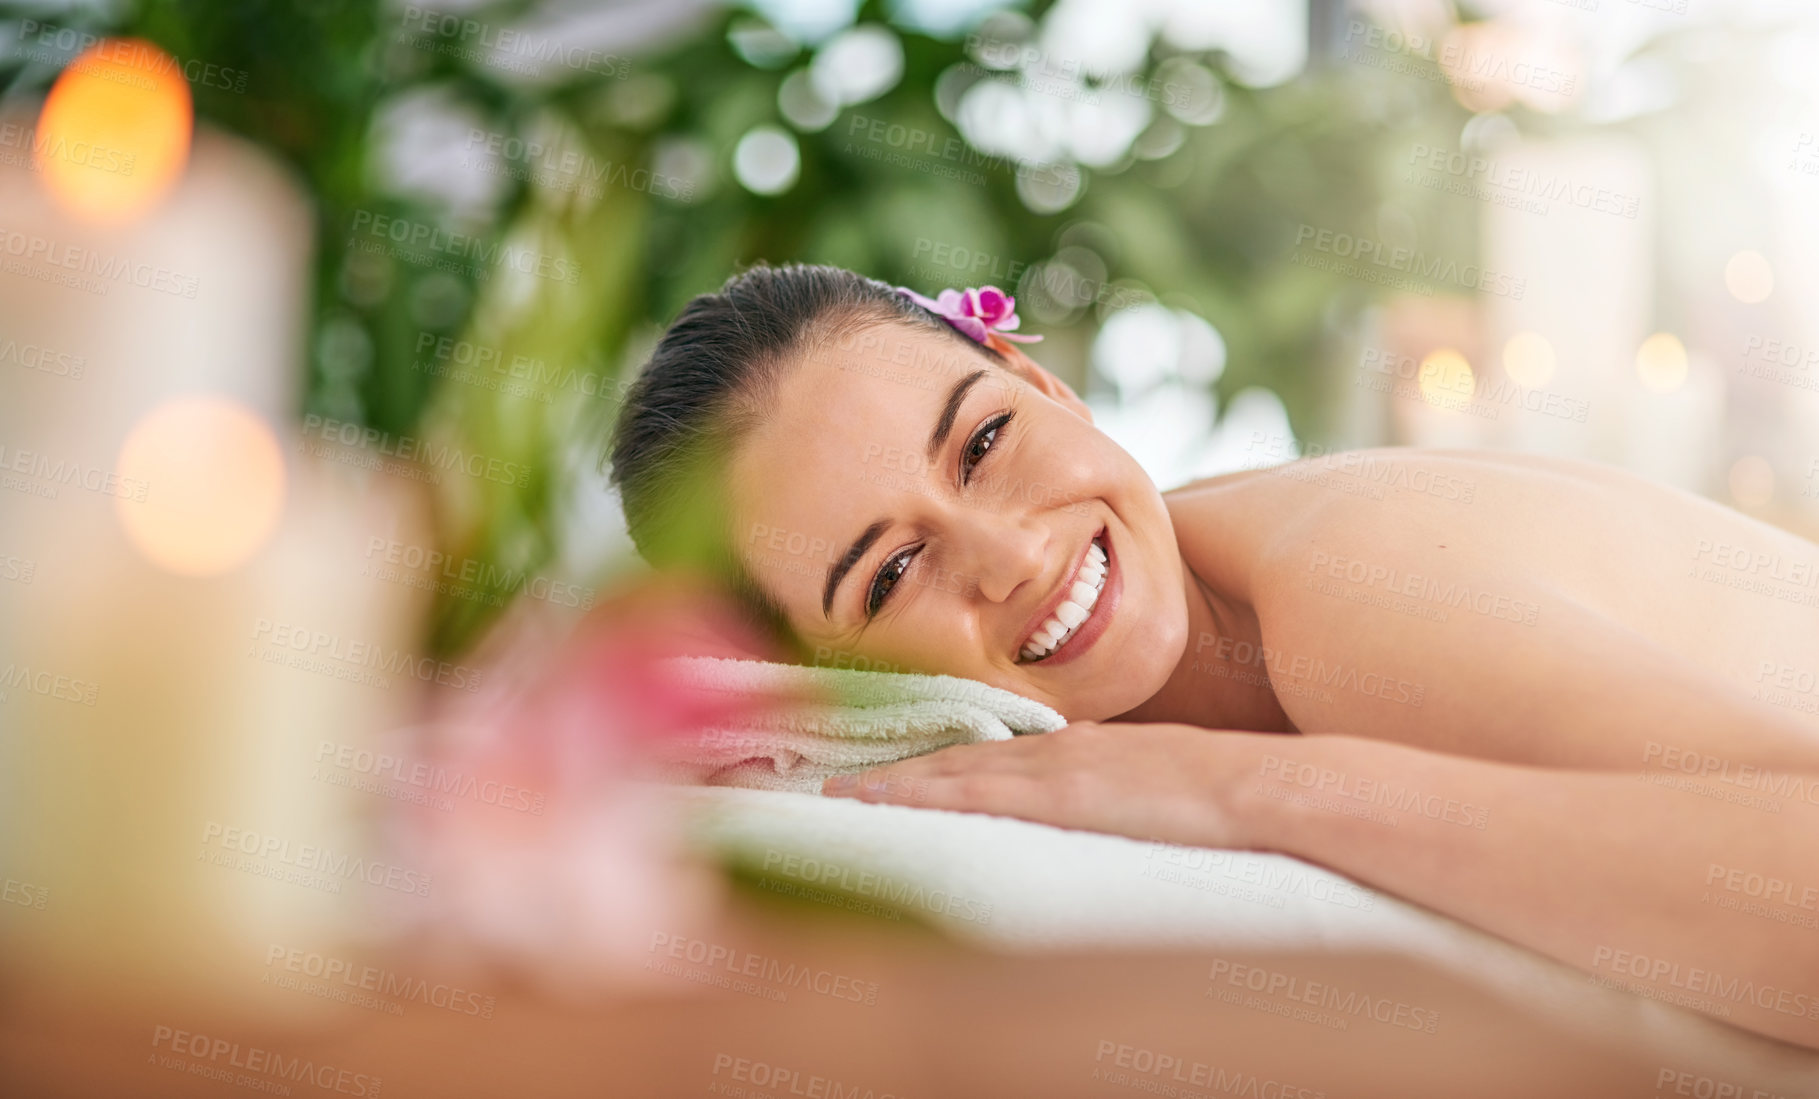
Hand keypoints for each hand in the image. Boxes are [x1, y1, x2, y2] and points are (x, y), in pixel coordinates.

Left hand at [820, 721, 1274, 849]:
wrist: (1253, 786)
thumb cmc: (1222, 793)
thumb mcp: (1160, 785)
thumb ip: (1120, 792)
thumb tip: (1097, 811)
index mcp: (1082, 748)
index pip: (994, 753)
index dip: (941, 761)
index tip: (897, 770)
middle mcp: (1056, 749)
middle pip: (961, 756)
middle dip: (901, 766)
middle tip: (841, 778)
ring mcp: (1052, 769)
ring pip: (955, 770)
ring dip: (897, 780)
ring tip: (843, 792)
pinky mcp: (1054, 795)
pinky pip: (971, 794)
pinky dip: (921, 794)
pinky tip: (884, 799)